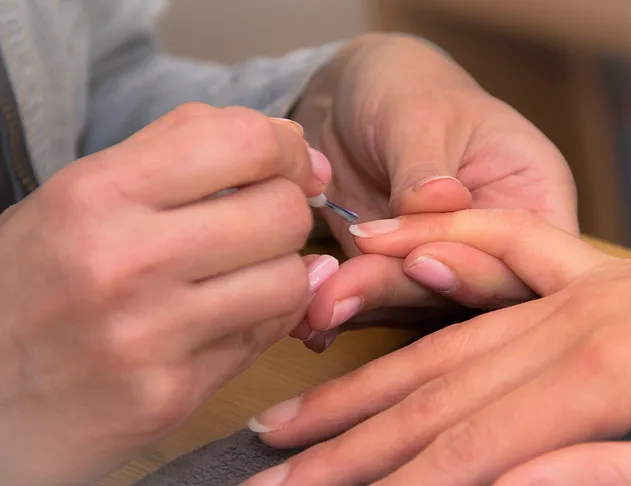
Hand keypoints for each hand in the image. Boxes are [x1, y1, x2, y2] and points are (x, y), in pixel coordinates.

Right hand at [0, 104, 337, 485]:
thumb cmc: (34, 284)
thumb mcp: (80, 196)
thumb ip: (179, 150)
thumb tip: (296, 147)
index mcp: (99, 193)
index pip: (242, 142)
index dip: (287, 150)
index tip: (291, 166)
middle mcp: (125, 261)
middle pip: (282, 213)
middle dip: (289, 213)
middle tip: (266, 224)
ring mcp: (150, 335)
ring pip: (289, 281)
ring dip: (281, 273)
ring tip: (246, 274)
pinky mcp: (169, 395)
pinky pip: (263, 340)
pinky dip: (261, 322)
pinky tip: (227, 317)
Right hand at [246, 210, 630, 485]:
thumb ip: (611, 471)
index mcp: (594, 379)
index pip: (466, 448)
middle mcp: (561, 328)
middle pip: (429, 395)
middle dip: (345, 443)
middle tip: (272, 470)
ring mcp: (567, 291)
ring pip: (443, 337)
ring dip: (361, 378)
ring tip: (292, 411)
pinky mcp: (582, 268)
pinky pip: (500, 241)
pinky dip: (439, 245)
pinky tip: (386, 247)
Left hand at [293, 34, 576, 344]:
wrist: (353, 99)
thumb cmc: (406, 86)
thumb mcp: (418, 111)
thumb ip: (425, 163)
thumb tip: (441, 201)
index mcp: (533, 194)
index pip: (528, 250)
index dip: (483, 267)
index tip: (421, 258)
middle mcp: (497, 241)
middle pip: (478, 292)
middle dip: (412, 291)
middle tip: (352, 287)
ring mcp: (449, 264)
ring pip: (423, 304)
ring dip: (368, 303)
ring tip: (318, 304)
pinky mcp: (401, 277)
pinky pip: (380, 302)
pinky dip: (346, 306)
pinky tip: (312, 317)